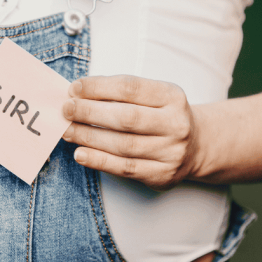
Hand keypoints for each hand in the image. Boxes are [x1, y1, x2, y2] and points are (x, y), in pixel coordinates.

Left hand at [62, 75, 200, 189]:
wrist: (196, 147)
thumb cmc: (161, 116)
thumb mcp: (152, 97)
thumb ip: (120, 93)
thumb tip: (77, 94)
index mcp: (172, 97)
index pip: (130, 88)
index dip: (98, 87)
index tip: (74, 89)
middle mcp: (176, 124)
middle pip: (126, 118)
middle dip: (90, 112)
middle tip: (66, 110)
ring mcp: (171, 152)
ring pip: (123, 145)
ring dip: (89, 137)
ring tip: (67, 130)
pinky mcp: (162, 175)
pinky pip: (125, 168)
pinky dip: (99, 161)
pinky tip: (81, 153)